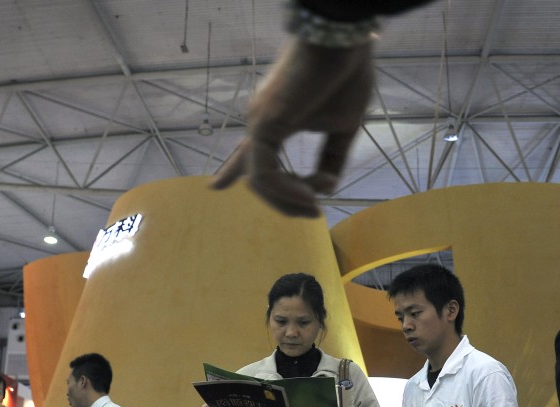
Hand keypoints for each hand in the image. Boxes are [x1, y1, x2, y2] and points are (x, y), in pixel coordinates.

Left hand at [211, 37, 373, 217]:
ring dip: (288, 201)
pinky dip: (287, 190)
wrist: (343, 40)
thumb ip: (332, 158)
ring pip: (260, 181)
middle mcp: (259, 123)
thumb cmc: (345, 74)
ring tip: (315, 206)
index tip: (214, 187)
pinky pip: (266, 174)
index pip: (248, 151)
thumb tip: (324, 188)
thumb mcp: (344, 126)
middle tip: (312, 213)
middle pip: (257, 177)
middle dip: (283, 202)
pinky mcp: (264, 125)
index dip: (231, 171)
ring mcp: (258, 124)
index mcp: (274, 121)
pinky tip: (310, 195)